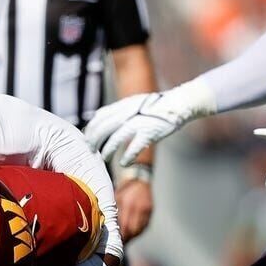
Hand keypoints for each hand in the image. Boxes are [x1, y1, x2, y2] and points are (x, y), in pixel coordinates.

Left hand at [85, 81, 215, 165]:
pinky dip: (127, 157)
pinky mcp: (150, 132)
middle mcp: (128, 113)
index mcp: (123, 105)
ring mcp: (138, 123)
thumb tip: (97, 116)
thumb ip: (117, 110)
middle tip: (90, 151)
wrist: (178, 103)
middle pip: (103, 128)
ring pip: (115, 138)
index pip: (99, 117)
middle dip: (93, 140)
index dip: (90, 128)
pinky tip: (124, 163)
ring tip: (104, 158)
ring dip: (107, 150)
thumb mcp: (132, 102)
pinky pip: (134, 147)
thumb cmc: (154, 106)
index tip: (86, 138)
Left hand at [116, 177, 152, 242]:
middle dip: (126, 238)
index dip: (120, 235)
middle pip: (133, 229)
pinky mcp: (151, 210)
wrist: (139, 176)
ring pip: (140, 228)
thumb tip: (110, 226)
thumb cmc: (124, 187)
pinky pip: (145, 224)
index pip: (125, 226)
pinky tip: (133, 232)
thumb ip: (114, 211)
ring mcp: (147, 210)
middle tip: (120, 243)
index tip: (115, 241)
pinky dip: (138, 230)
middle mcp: (139, 208)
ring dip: (132, 235)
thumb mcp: (117, 197)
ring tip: (125, 240)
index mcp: (129, 205)